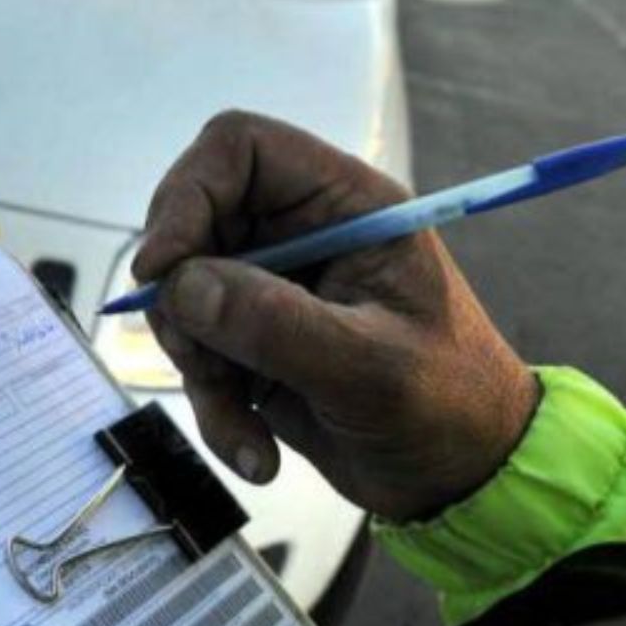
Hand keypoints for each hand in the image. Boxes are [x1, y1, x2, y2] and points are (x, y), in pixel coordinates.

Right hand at [135, 112, 537, 520]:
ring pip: (187, 300)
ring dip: (200, 370)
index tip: (162, 266)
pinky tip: (258, 450)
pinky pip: (200, 357)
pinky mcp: (256, 342)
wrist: (463, 476)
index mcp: (346, 206)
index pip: (240, 149)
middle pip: (195, 224)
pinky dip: (214, 408)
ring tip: (246, 426)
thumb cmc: (449, 405)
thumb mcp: (368, 367)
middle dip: (185, 302)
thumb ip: (275, 323)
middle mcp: (303, 233)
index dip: (188, 193)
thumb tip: (182, 287)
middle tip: (198, 359)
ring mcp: (275, 288)